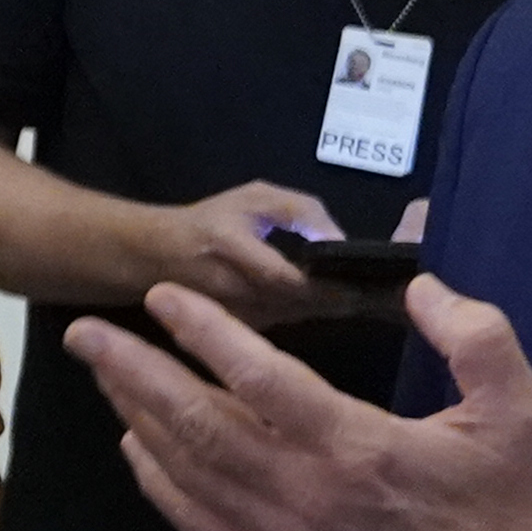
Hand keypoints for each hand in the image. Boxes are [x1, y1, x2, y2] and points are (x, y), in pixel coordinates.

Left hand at [69, 278, 531, 530]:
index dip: (205, 333)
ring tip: (102, 371)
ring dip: (137, 416)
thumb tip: (419, 286)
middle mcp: (304, 493)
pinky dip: (158, 483)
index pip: (259, 378)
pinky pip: (198, 523)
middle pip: (196, 423)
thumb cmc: (507, 499)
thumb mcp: (518, 405)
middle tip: (84, 331)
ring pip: (188, 470)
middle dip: (133, 371)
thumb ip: (475, 334)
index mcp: (358, 446)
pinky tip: (135, 445)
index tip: (163, 296)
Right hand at [139, 181, 353, 326]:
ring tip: (363, 294)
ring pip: (296, 317)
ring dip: (327, 307)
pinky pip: (287, 322)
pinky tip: (331, 302)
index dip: (324, 283)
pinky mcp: (241, 331)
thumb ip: (299, 211)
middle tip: (376, 290)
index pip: (285, 276)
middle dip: (337, 297)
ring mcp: (234, 316)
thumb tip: (338, 240)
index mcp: (229, 246)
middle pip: (297, 303)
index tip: (363, 279)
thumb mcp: (253, 198)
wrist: (155, 258)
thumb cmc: (210, 222)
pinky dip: (310, 312)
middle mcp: (230, 288)